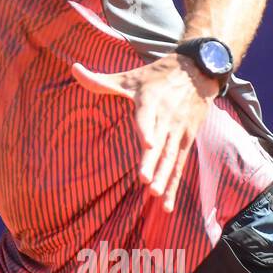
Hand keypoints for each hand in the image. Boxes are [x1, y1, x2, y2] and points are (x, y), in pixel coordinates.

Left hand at [70, 53, 218, 212]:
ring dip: (164, 177)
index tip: (148, 143)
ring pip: (171, 157)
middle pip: (160, 142)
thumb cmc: (156, 75)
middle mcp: (167, 116)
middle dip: (153, 162)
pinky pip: (180, 164)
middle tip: (145, 181)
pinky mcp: (187, 139)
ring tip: (154, 195)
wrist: (199, 69)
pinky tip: (166, 203)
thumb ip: (101, 80)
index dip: (147, 129)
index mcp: (151, 100)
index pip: (148, 116)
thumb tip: (74, 69)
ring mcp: (179, 130)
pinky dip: (174, 184)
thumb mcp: (130, 76)